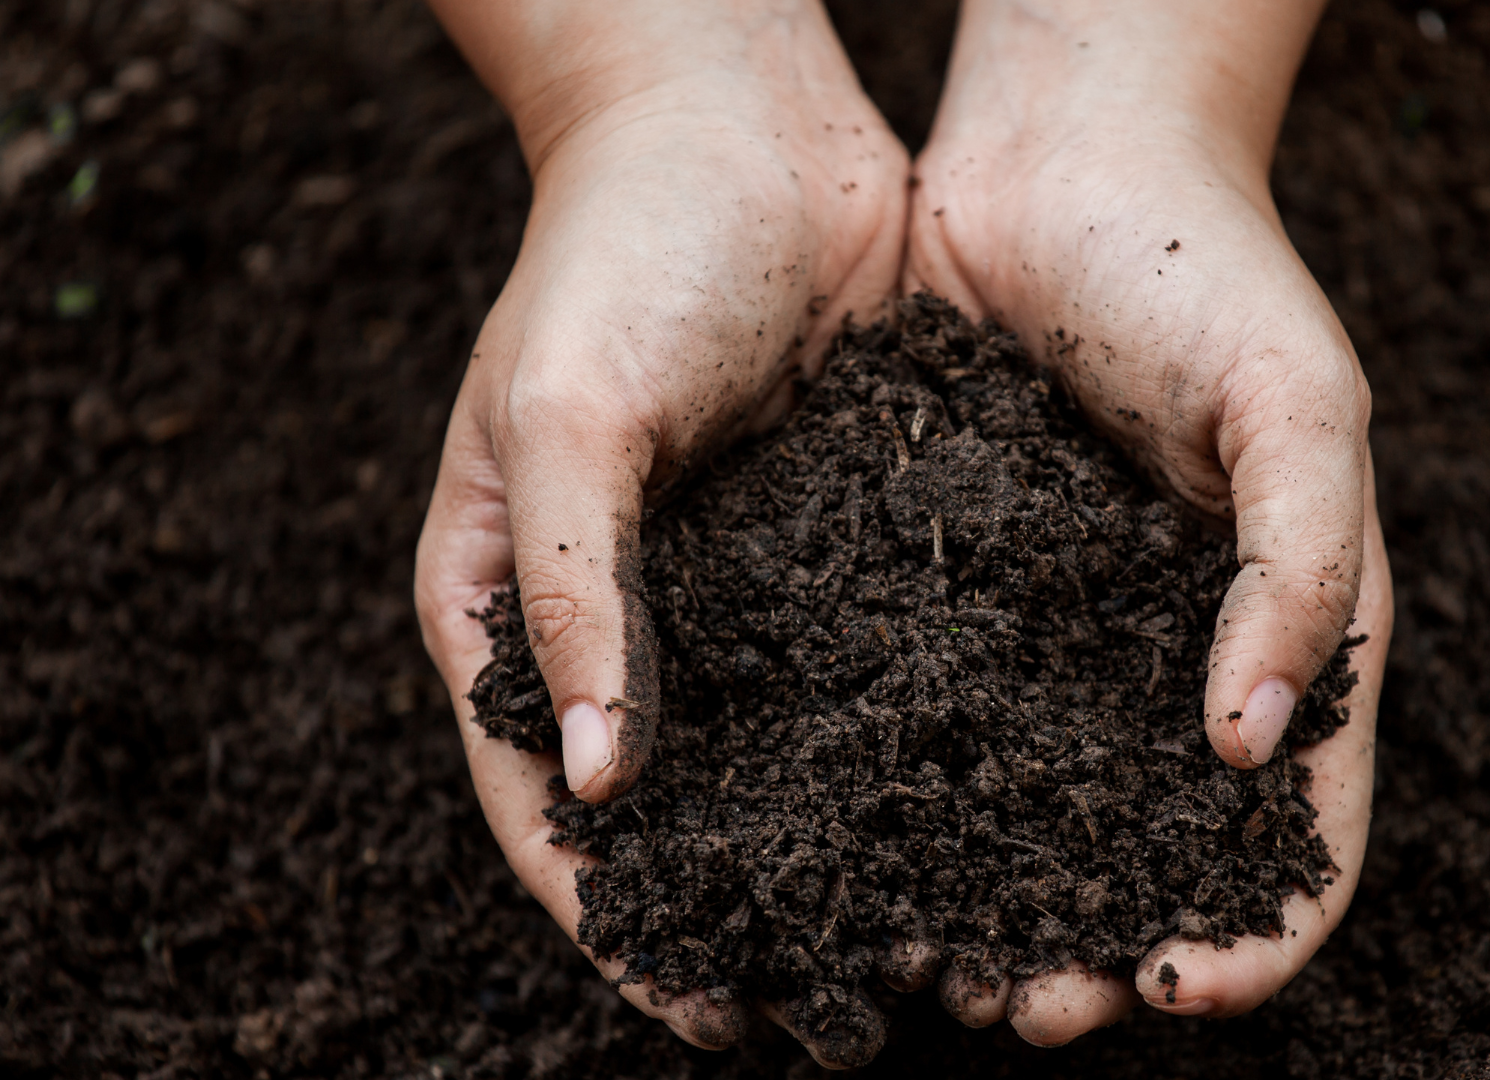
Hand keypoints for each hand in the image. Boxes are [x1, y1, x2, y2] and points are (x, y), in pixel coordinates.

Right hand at [412, 0, 906, 1064]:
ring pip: (779, 755)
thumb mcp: (567, 413)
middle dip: (740, 912)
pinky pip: (865, 671)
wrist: (744, 122)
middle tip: (827, 1014)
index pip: (546, 804)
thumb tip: (603, 788)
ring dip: (839, 850)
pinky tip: (979, 811)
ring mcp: (733, 586)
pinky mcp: (833, 544)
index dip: (616, 918)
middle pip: (670, 805)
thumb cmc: (620, 247)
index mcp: (509, 602)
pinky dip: (906, 748)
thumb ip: (574, 595)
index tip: (697, 1009)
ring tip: (921, 944)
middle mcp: (623, 614)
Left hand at [902, 0, 1392, 1043]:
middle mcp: (1174, 658)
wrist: (1062, 159)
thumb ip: (1300, 572)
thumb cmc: (1207, 269)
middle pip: (1155, 852)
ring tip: (935, 967)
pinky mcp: (959, 594)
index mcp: (1289, 634)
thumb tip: (1251, 753)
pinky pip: (942, 717)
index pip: (1302, 829)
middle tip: (1030, 1010)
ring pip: (1038, 810)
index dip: (1257, 930)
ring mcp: (1063, 635)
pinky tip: (860, 845)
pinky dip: (915, 798)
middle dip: (1104, 949)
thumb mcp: (1300, 407)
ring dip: (998, 904)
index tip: (1181, 990)